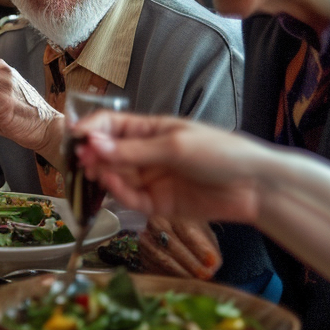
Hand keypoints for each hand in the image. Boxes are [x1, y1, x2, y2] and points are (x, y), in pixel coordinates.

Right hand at [72, 112, 263, 223]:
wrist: (255, 187)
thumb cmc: (221, 154)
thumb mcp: (175, 146)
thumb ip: (133, 151)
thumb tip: (94, 146)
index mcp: (151, 130)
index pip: (112, 125)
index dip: (91, 129)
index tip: (74, 137)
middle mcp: (146, 154)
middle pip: (108, 153)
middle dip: (92, 155)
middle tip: (80, 160)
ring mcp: (150, 179)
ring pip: (115, 177)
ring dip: (102, 175)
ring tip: (94, 173)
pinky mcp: (157, 203)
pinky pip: (130, 199)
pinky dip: (119, 194)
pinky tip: (114, 187)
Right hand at [138, 217, 220, 279]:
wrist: (171, 230)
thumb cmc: (193, 232)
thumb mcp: (206, 234)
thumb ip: (210, 248)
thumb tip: (212, 265)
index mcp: (175, 212)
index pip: (186, 230)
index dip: (199, 248)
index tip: (211, 263)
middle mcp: (155, 222)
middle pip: (170, 244)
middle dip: (189, 263)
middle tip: (203, 275)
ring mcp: (144, 237)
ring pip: (159, 256)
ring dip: (178, 271)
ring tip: (193, 280)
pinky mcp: (140, 253)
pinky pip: (151, 265)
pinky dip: (166, 275)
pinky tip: (179, 280)